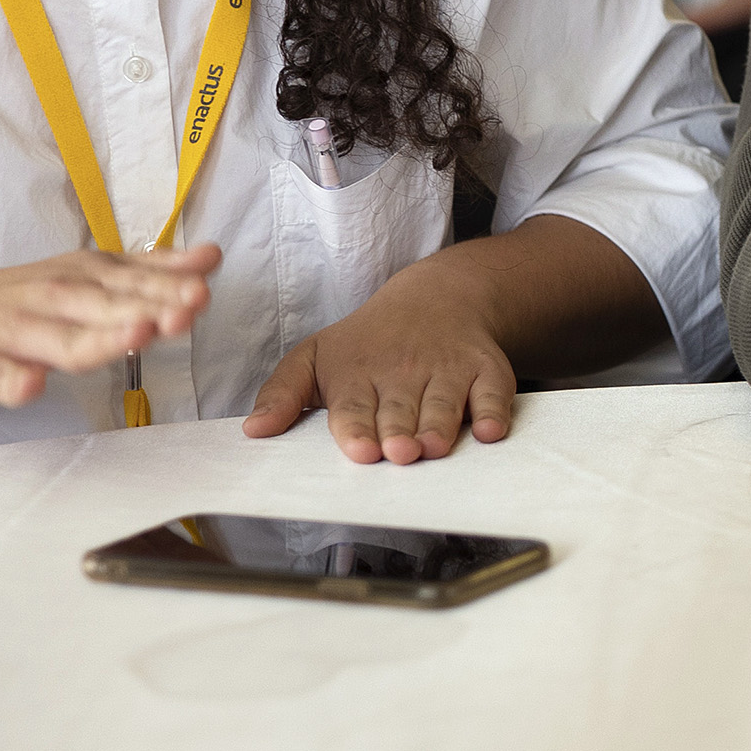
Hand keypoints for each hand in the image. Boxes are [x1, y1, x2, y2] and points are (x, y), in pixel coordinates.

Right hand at [0, 246, 214, 416]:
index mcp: (82, 278)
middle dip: (150, 307)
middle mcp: (52, 299)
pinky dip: (14, 381)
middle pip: (107, 307)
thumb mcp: (91, 276)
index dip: (170, 285)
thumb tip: (210, 258)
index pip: (133, 281)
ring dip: (100, 338)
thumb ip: (151, 272)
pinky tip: (30, 386)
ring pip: (62, 339)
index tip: (205, 288)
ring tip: (137, 335)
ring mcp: (15, 333)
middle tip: (189, 310)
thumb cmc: (28, 302)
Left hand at [246, 264, 517, 463]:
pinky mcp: (486, 369)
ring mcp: (446, 370)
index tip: (361, 451)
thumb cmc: (367, 342)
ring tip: (434, 447)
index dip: (357, 429)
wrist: (438, 298)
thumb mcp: (315, 356)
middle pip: (400, 409)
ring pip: (444, 403)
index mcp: (357, 373)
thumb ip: (283, 394)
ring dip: (441, 424)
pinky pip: (494, 391)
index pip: (353, 407)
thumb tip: (253, 432)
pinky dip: (496, 411)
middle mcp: (402, 372)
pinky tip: (492, 431)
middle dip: (399, 431)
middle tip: (400, 452)